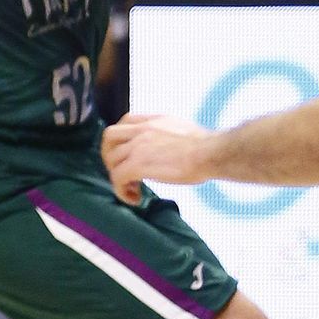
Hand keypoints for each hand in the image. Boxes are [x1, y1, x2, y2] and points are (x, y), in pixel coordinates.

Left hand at [101, 113, 215, 202]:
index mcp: (151, 120)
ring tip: (133, 189)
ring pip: (111, 160)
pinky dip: (121, 190)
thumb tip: (164, 144)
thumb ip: (164, 132)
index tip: (128, 154)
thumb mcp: (179, 128)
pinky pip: (118, 177)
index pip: (124, 123)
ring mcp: (137, 146)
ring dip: (117, 176)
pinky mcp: (138, 165)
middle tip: (123, 171)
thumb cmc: (204, 145)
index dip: (121, 140)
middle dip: (110, 155)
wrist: (210, 153)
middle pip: (109, 138)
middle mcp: (140, 130)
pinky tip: (135, 198)